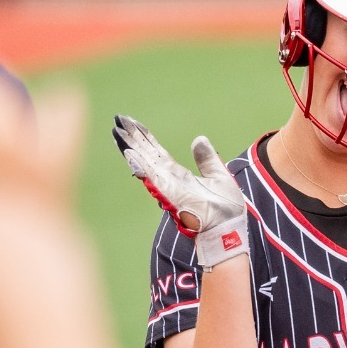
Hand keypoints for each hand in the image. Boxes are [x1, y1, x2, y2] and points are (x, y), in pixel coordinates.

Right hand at [110, 115, 247, 267]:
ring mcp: (167, 187)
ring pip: (144, 162)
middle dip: (132, 137)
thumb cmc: (226, 210)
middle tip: (117, 119)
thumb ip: (207, 159)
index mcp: (179, 176)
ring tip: (117, 129)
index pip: (157, 152)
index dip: (146, 137)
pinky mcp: (170, 194)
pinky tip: (129, 151)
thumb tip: (199, 139)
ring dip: (130, 146)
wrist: (229, 228)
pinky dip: (140, 164)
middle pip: (146, 154)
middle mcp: (169, 180)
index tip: (133, 123)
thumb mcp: (218, 175)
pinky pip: (152, 177)